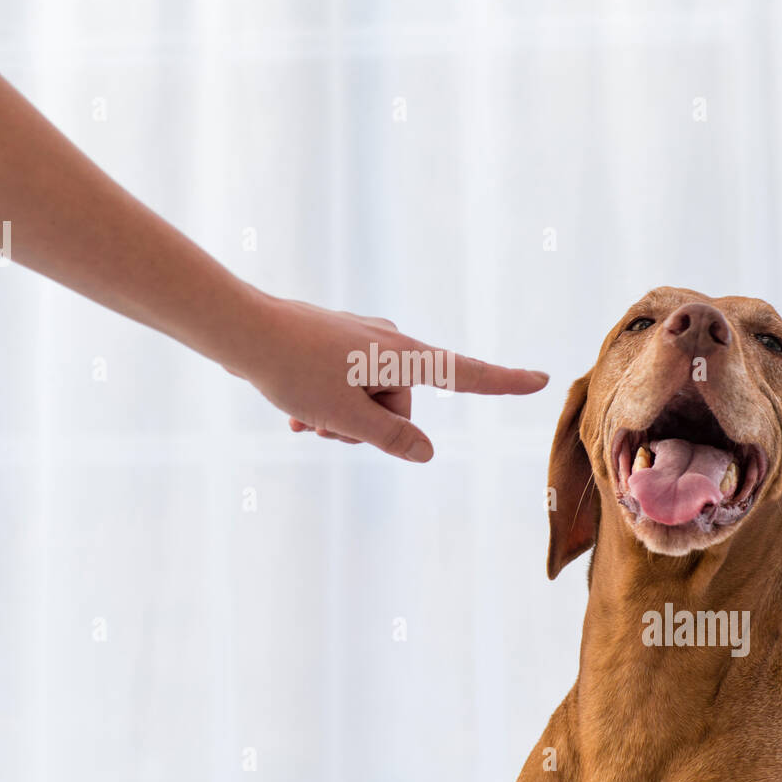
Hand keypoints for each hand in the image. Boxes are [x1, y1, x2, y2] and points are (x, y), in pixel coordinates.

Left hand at [238, 294, 548, 461]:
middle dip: (364, 426)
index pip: (465, 375)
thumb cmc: (294, 371)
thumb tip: (426, 452)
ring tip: (302, 419)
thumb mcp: (348, 417)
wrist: (239, 329)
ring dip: (339, 418)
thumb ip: (392, 439)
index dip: (503, 383)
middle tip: (322, 426)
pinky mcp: (337, 340)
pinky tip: (293, 414)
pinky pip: (346, 383)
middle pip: (398, 405)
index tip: (541, 379)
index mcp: (402, 356)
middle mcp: (390, 341)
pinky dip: (326, 402)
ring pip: (367, 398)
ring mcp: (362, 339)